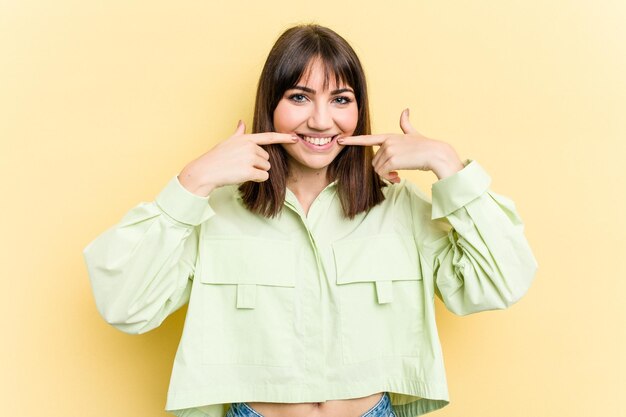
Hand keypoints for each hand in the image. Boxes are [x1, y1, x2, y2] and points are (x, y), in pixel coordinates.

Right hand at [178, 120, 297, 195]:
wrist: (205, 171)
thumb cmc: (216, 158)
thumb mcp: (227, 142)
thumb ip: (238, 133)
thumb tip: (241, 122)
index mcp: (246, 139)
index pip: (269, 137)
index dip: (284, 137)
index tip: (295, 138)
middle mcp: (250, 147)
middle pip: (267, 158)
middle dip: (258, 164)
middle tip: (241, 165)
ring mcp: (250, 158)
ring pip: (266, 168)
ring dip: (257, 172)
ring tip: (240, 170)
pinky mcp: (249, 171)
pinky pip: (263, 177)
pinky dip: (256, 179)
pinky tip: (243, 177)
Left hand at [337, 109, 463, 181]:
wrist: (436, 154)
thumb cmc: (425, 146)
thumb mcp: (413, 134)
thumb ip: (406, 124)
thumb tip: (405, 110)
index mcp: (389, 136)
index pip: (367, 139)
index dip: (353, 140)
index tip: (339, 140)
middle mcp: (387, 142)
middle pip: (374, 161)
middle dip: (383, 170)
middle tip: (395, 174)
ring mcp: (389, 150)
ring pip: (378, 169)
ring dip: (387, 175)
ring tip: (398, 175)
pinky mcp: (392, 160)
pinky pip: (383, 173)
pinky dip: (390, 178)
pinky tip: (398, 177)